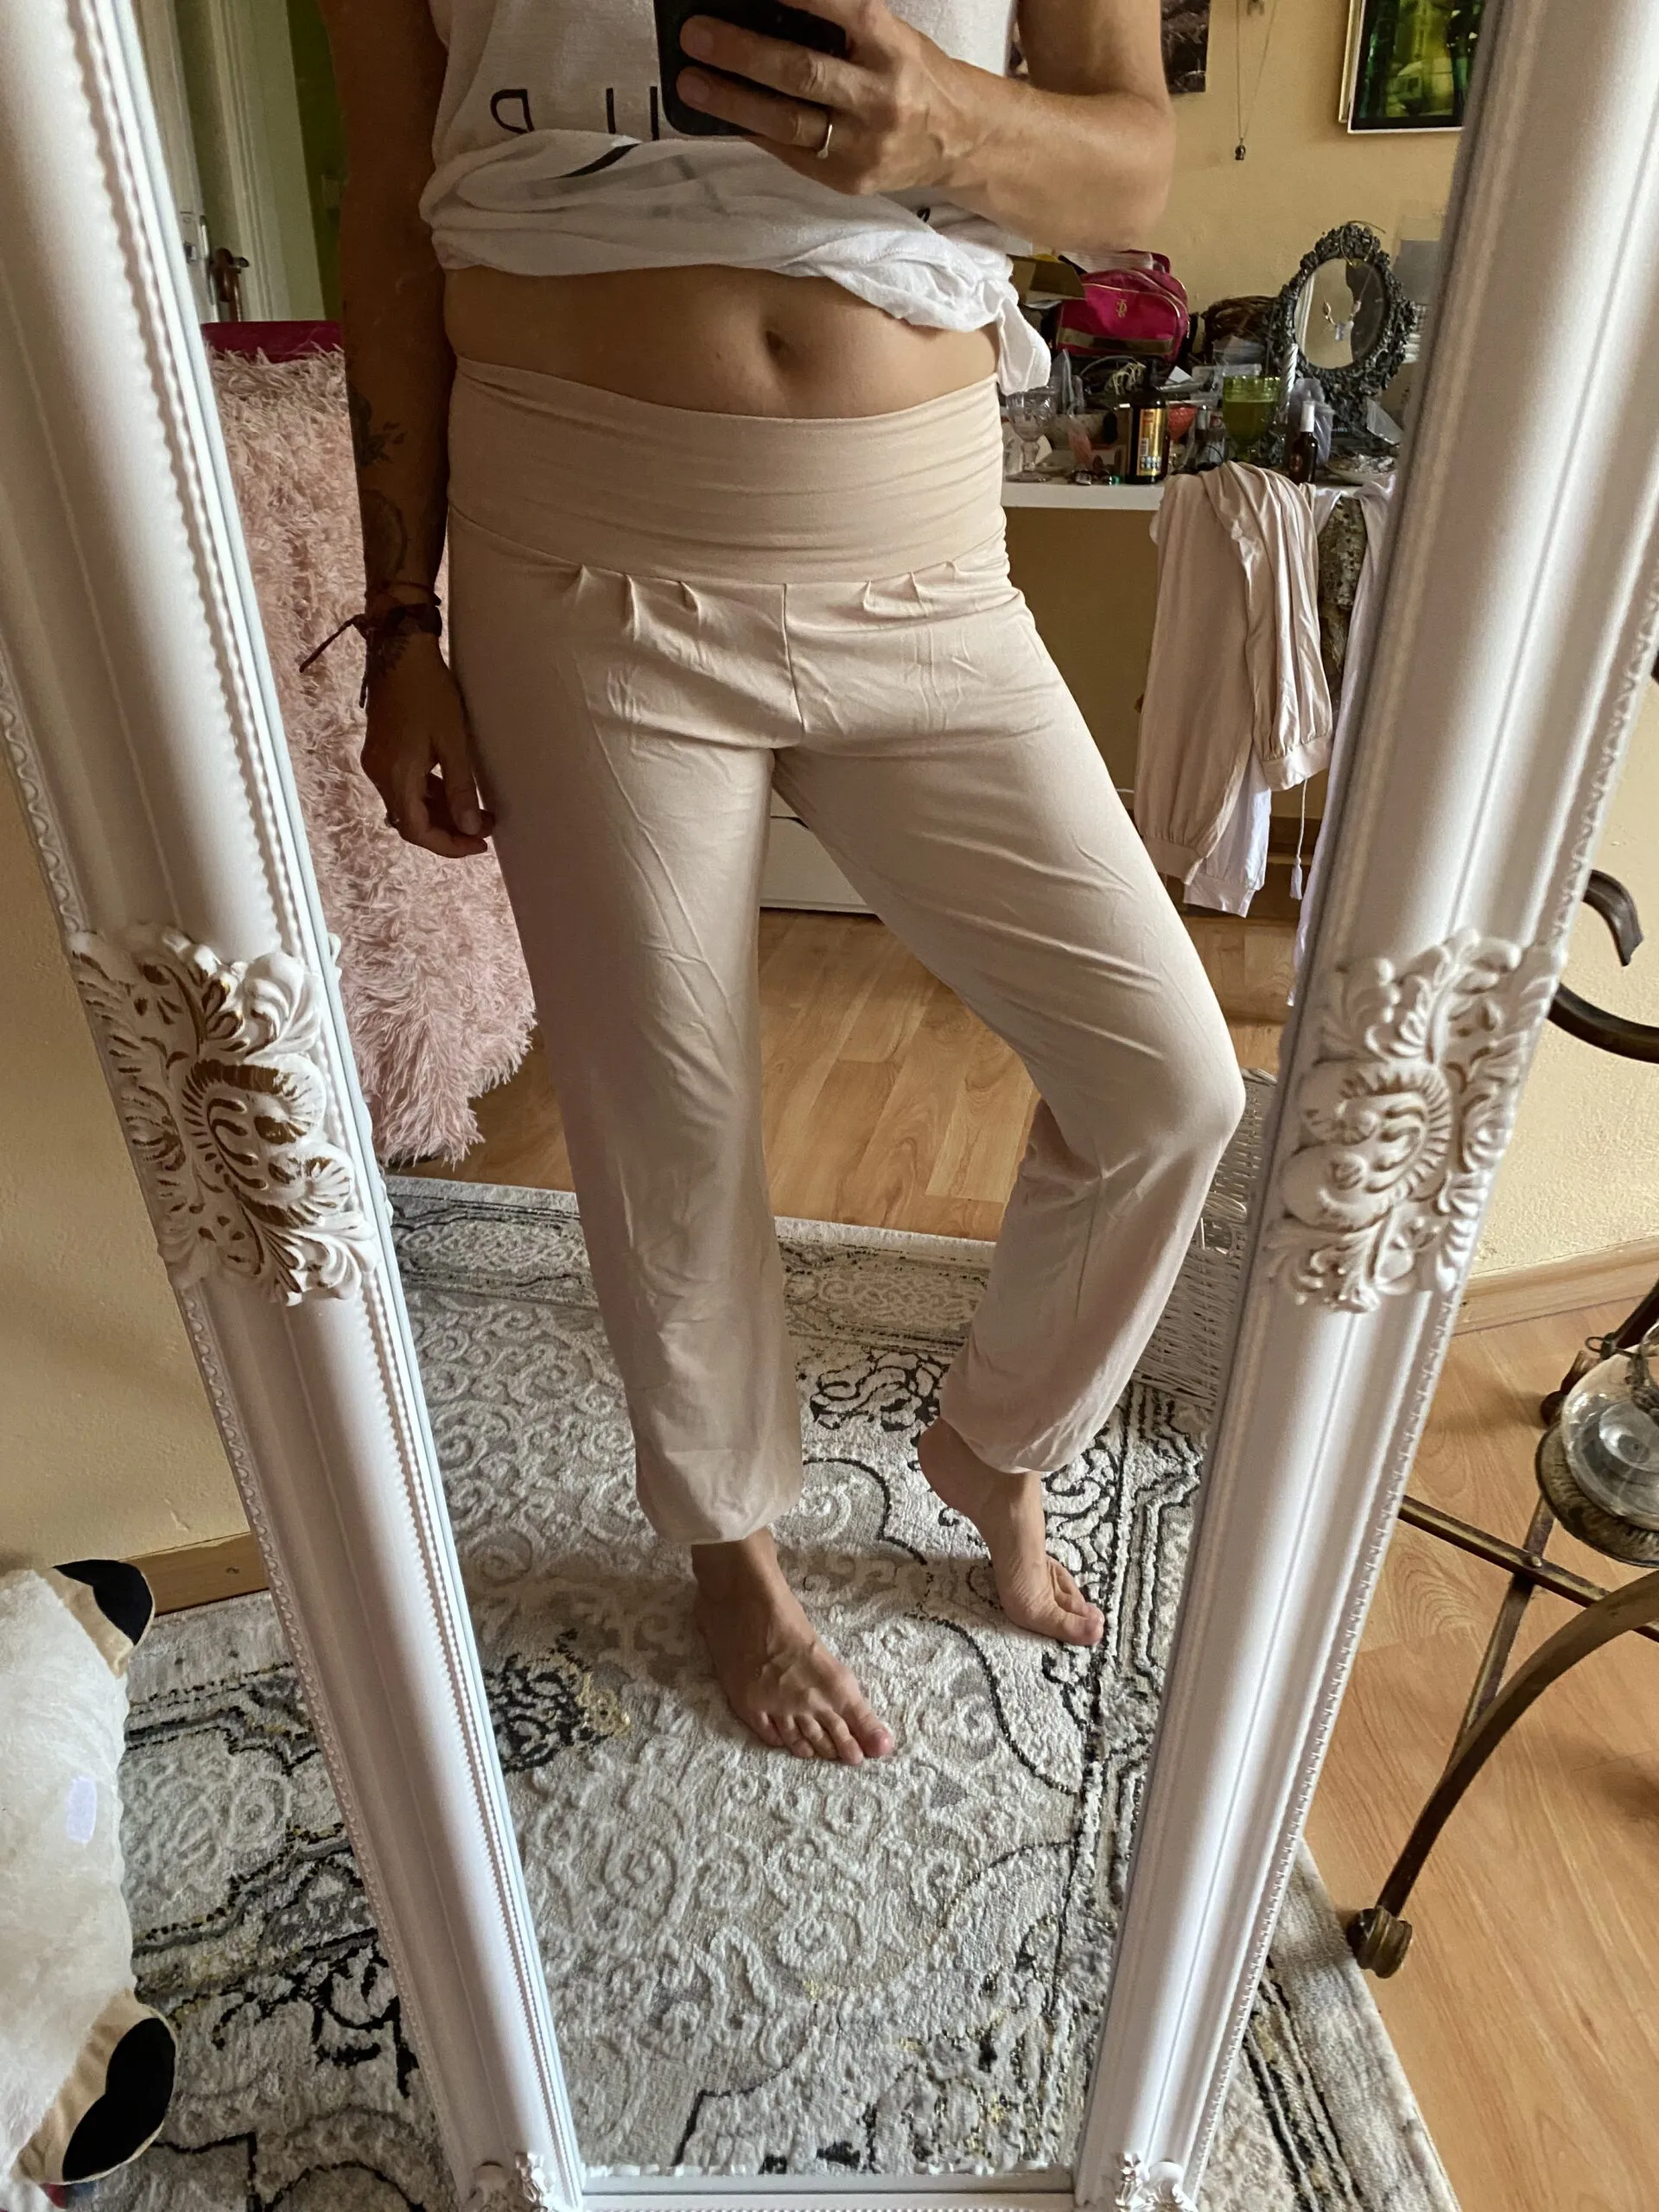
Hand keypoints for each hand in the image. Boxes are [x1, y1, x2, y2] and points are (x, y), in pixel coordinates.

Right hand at [360, 635, 494, 858]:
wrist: (400, 651)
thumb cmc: (429, 691)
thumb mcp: (453, 742)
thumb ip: (461, 788)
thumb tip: (469, 827)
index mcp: (395, 775)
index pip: (417, 831)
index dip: (447, 845)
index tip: (478, 844)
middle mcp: (379, 774)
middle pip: (411, 821)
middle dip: (448, 830)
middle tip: (484, 828)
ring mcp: (378, 762)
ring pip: (409, 804)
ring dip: (441, 812)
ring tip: (476, 811)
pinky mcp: (382, 751)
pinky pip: (405, 785)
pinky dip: (430, 794)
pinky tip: (454, 789)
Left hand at [674, 0, 978, 195]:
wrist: (960, 140)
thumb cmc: (914, 76)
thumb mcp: (889, 37)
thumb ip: (838, 25)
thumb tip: (768, 12)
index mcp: (894, 46)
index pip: (842, 10)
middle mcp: (882, 97)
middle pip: (802, 72)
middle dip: (742, 52)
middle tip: (696, 36)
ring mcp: (865, 145)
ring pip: (788, 122)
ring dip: (732, 101)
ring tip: (693, 83)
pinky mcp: (849, 180)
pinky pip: (790, 153)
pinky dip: (753, 131)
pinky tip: (724, 115)